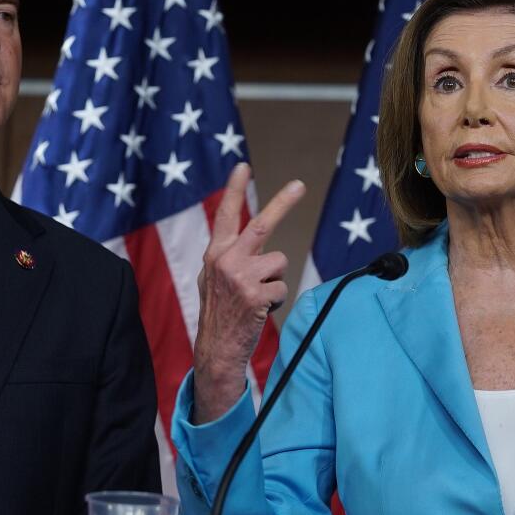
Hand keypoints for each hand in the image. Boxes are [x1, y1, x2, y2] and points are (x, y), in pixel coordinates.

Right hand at [192, 163, 304, 424]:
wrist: (216, 348)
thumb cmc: (220, 312)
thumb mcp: (214, 279)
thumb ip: (227, 257)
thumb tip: (245, 240)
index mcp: (216, 253)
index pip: (226, 215)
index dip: (234, 190)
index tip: (243, 167)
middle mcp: (226, 259)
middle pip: (263, 224)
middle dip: (283, 202)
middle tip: (300, 184)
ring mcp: (240, 276)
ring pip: (279, 263)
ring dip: (274, 281)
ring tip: (257, 297)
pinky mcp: (254, 294)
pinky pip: (281, 288)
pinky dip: (276, 300)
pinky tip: (259, 310)